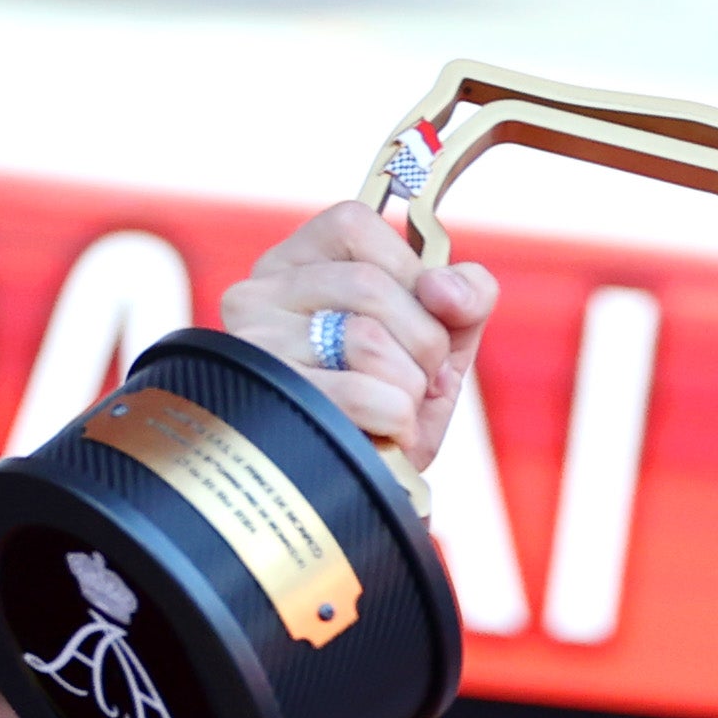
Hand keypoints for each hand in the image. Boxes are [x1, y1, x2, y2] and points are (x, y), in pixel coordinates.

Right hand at [225, 202, 497, 474]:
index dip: (409, 273)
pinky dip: (396, 419)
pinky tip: (387, 434)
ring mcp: (253, 348)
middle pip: (369, 285)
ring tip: (399, 409)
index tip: (421, 318)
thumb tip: (446, 289)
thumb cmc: (393, 407)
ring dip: (410, 387)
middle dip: (424, 342)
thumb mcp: (440, 340)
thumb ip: (464, 296)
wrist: (361, 492)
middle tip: (420, 380)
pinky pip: (357, 393)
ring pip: (365, 340)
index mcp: (295, 262)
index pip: (354, 225)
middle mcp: (258, 293)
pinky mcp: (269, 403)